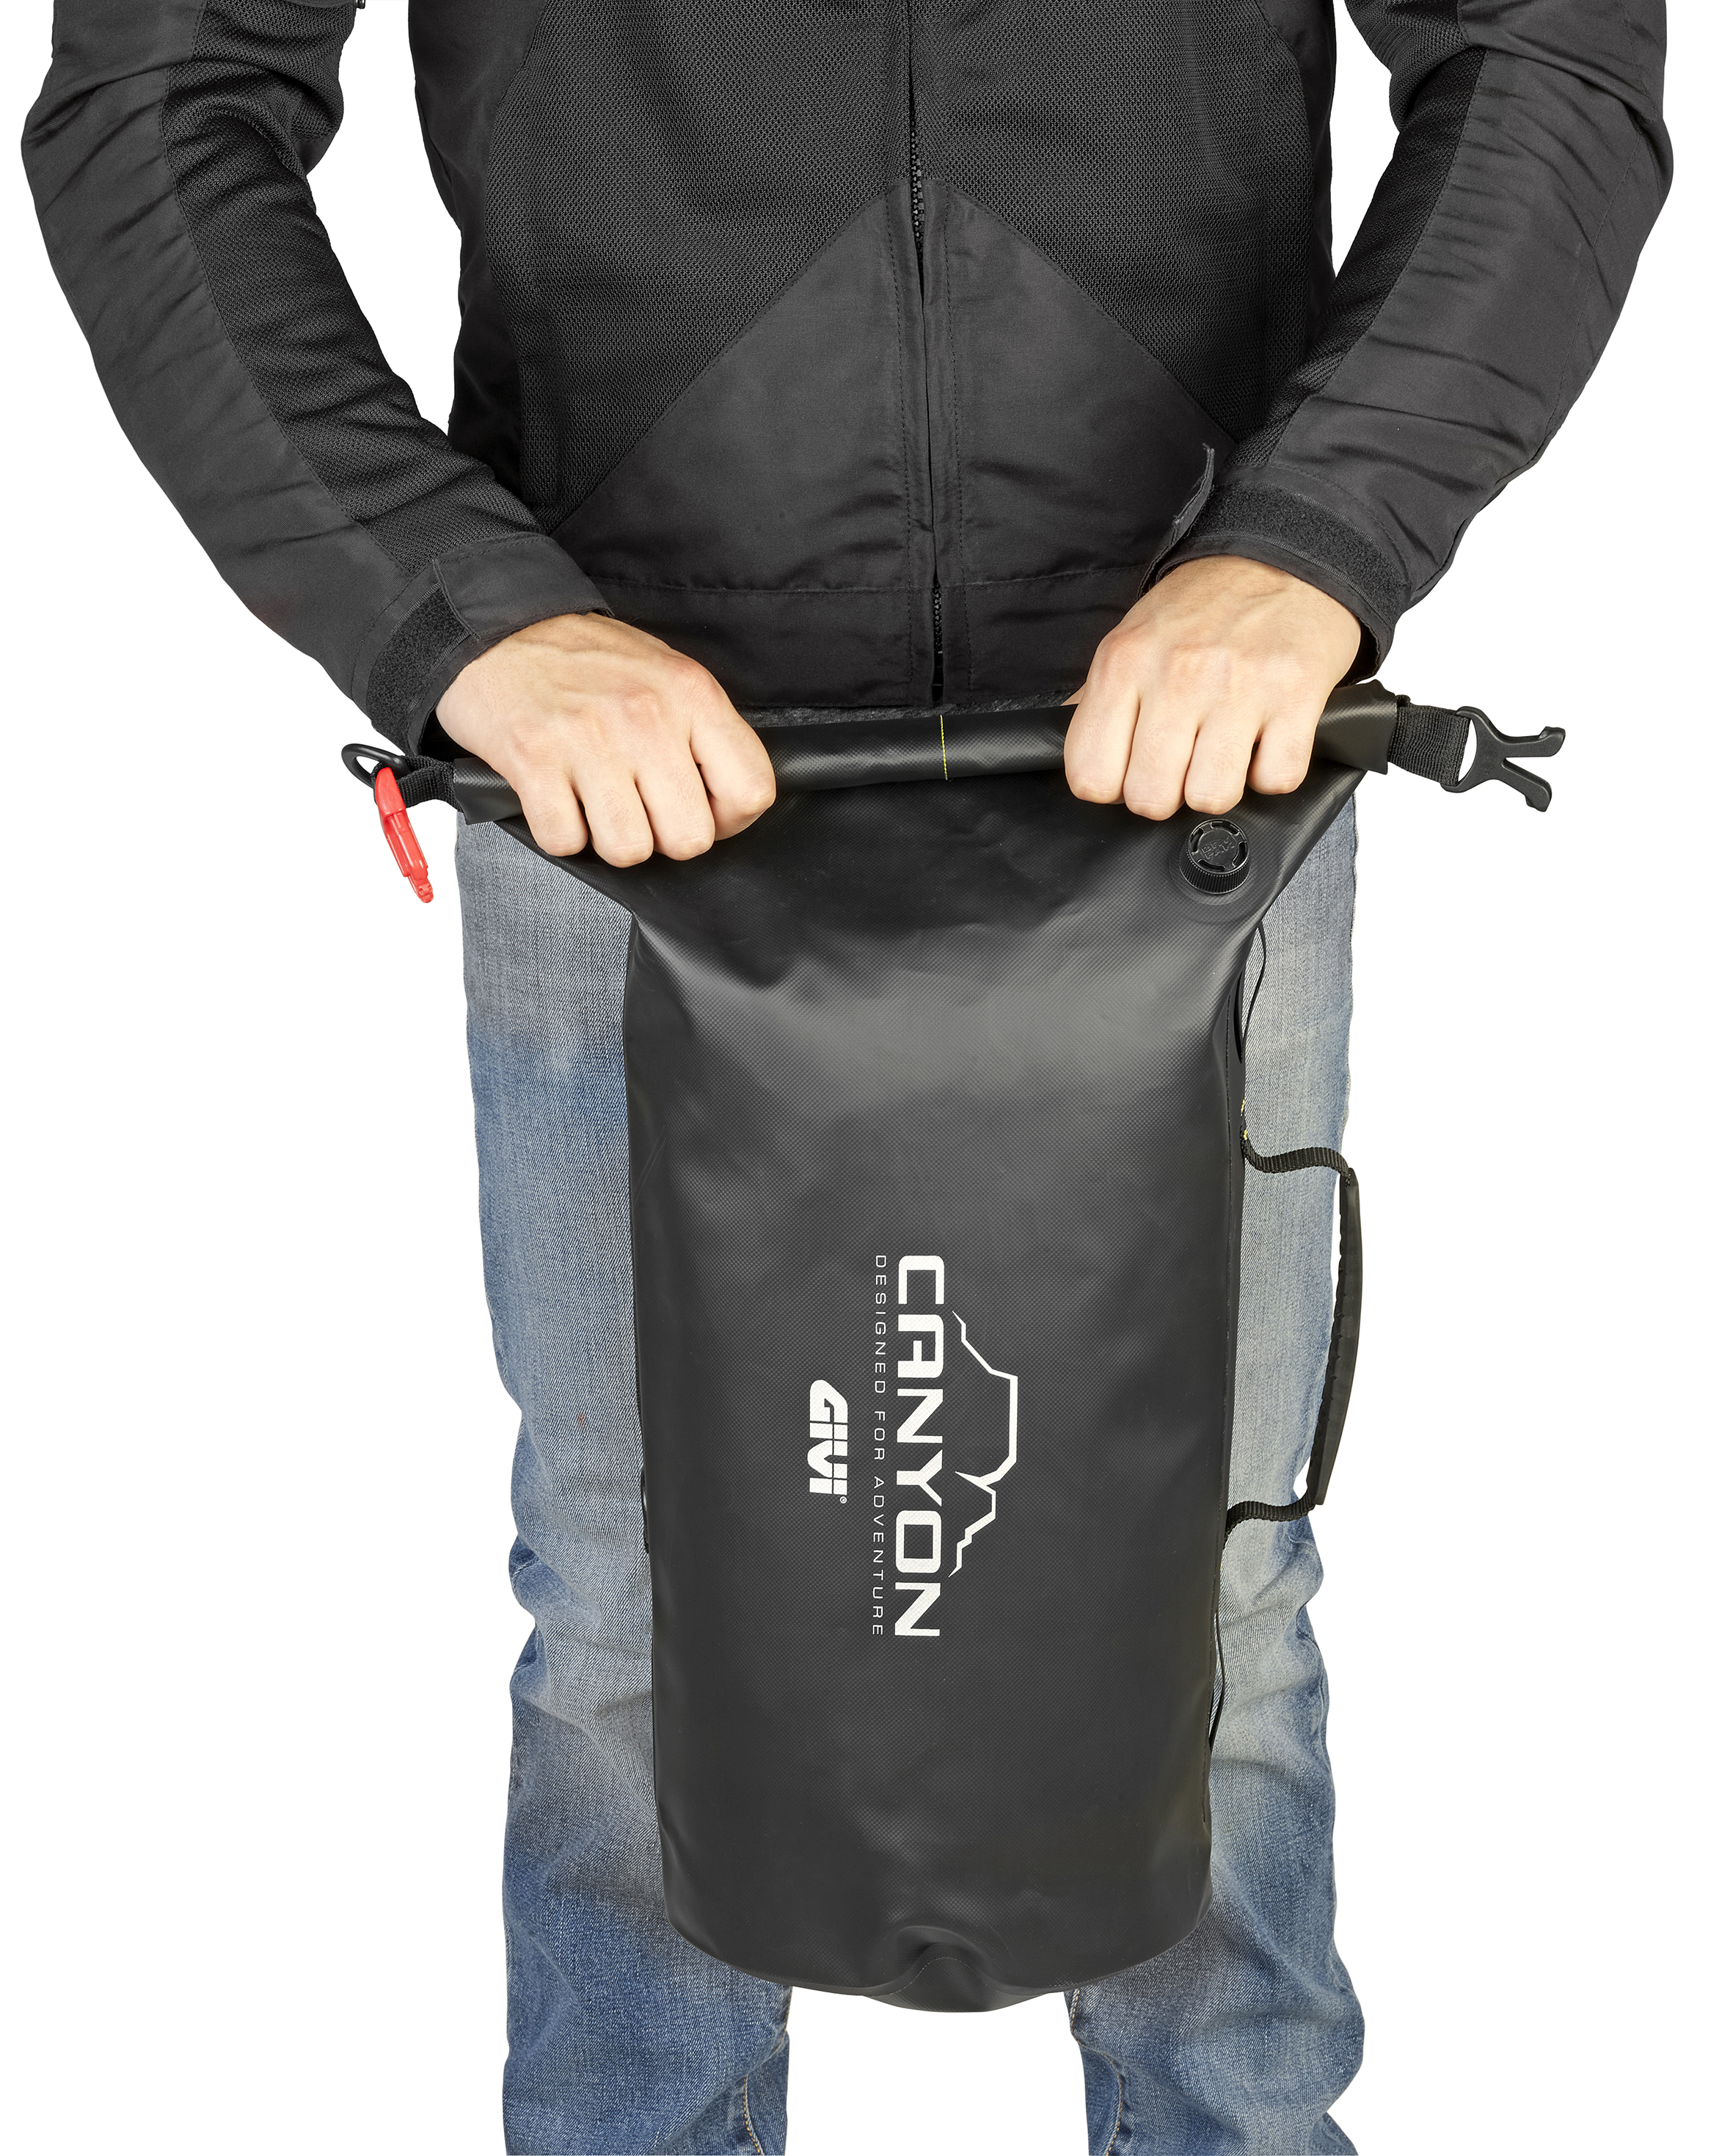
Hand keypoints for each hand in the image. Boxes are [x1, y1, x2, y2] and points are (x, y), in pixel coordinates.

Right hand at [435, 612, 775, 863]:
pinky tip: (556, 794)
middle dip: (663, 836)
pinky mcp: (534, 760)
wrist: (497, 630)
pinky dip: (559, 831)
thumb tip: (727, 801)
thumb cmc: (585, 661)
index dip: (728, 819)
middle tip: (638, 806)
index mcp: (690, 694)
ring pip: (629, 850)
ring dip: (608, 838)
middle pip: (690, 838)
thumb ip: (703, 732)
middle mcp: (646, 715)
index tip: (702, 810)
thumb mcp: (665, 674)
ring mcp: (589, 739)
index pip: (751, 790)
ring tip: (594, 799)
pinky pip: (566, 842)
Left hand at [1064, 556, 1362, 820]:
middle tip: (1184, 761)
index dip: (1113, 787)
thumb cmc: (1204, 608)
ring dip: (1220, 786)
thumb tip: (1079, 760)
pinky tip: (1266, 740)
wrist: (1285, 558)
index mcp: (1124, 664)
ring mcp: (1239, 686)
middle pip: (1150, 798)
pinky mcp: (1296, 695)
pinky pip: (1276, 779)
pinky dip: (1273, 771)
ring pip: (1210, 797)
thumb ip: (1100, 700)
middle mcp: (1177, 674)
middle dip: (1168, 794)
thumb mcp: (1132, 638)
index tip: (1133, 769)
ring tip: (1225, 751)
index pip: (1091, 776)